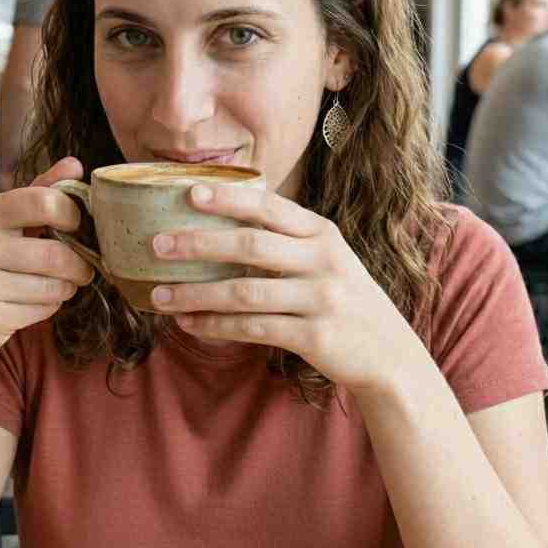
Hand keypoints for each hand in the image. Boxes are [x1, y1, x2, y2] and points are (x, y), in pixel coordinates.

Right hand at [0, 157, 94, 366]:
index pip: (43, 201)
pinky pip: (43, 310)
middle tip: (83, 269)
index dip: (72, 213)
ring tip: (58, 286)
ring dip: (66, 288)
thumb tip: (75, 165)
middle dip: (79, 264)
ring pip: (53, 286)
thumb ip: (37, 194)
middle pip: (55, 253)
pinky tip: (32, 304)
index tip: (77, 225)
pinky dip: (49, 308)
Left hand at [148, 183, 415, 390]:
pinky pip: (254, 328)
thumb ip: (285, 240)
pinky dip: (216, 327)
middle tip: (157, 245)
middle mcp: (324, 260)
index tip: (188, 193)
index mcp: (322, 233)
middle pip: (251, 244)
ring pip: (245, 292)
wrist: (389, 354)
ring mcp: (321, 299)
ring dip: (196, 294)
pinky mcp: (315, 336)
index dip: (228, 198)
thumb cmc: (343, 300)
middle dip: (199, 243)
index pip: (269, 207)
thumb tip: (219, 223)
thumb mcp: (325, 259)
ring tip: (159, 297)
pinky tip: (189, 325)